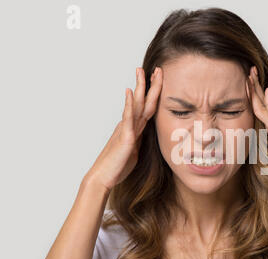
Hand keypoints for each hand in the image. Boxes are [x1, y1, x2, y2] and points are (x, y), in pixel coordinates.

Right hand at [84, 66, 162, 190]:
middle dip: (150, 84)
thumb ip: (139, 140)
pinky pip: (127, 118)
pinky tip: (129, 92)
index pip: (146, 107)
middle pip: (142, 101)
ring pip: (135, 105)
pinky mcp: (125, 137)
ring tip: (142, 72)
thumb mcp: (134, 151)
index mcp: (134, 128)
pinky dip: (129, 104)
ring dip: (140, 88)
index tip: (159, 79)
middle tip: (157, 69)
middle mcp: (130, 125)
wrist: (103, 176)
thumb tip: (143, 136)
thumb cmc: (117, 166)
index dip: (153, 93)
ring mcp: (126, 129)